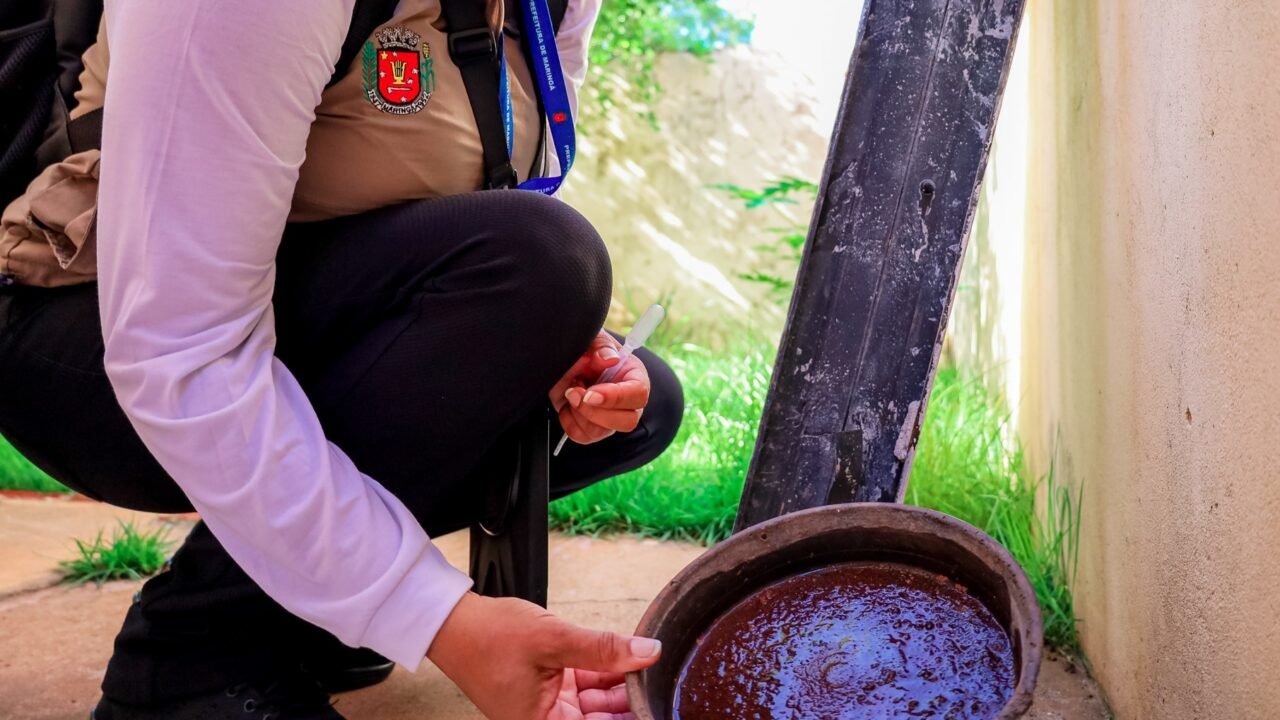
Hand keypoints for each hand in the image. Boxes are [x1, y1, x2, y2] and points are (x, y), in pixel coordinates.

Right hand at [427, 593, 660, 719]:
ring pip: (595, 705)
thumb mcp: (553, 638)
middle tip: (655, 680)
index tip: (655, 704)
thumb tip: (648, 652)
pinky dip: (602, 674)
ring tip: (644, 667)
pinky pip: (583, 688)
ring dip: (619, 688)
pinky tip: (624, 661)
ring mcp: (545, 706)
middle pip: (600, 719)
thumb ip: (604, 648)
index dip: (629, 716)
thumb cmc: (488, 637)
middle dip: (627, 702)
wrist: (453, 622)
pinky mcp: (545, 688)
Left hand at [550, 331, 650, 446]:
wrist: (566, 360)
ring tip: (570, 390)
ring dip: (578, 413)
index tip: (590, 393)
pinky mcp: (592, 428)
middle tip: (574, 392)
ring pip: (601, 432)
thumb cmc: (586, 348)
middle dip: (595, 411)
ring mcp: (610, 417)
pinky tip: (567, 403)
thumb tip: (610, 358)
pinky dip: (568, 420)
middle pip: (627, 421)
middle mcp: (627, 401)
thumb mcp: (593, 339)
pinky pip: (582, 436)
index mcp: (635, 377)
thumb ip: (601, 346)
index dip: (614, 397)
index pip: (638, 394)